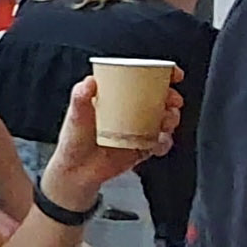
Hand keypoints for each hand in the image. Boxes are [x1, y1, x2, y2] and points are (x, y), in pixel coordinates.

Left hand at [45, 73, 178, 210]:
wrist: (76, 172)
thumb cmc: (74, 139)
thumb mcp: (75, 115)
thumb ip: (80, 97)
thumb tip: (89, 82)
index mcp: (118, 95)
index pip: (143, 79)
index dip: (162, 74)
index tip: (172, 74)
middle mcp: (131, 110)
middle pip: (160, 98)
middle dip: (171, 98)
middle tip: (171, 102)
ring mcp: (138, 129)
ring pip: (164, 120)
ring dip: (170, 119)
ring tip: (164, 123)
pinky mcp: (142, 148)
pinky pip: (160, 144)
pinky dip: (164, 143)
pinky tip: (157, 143)